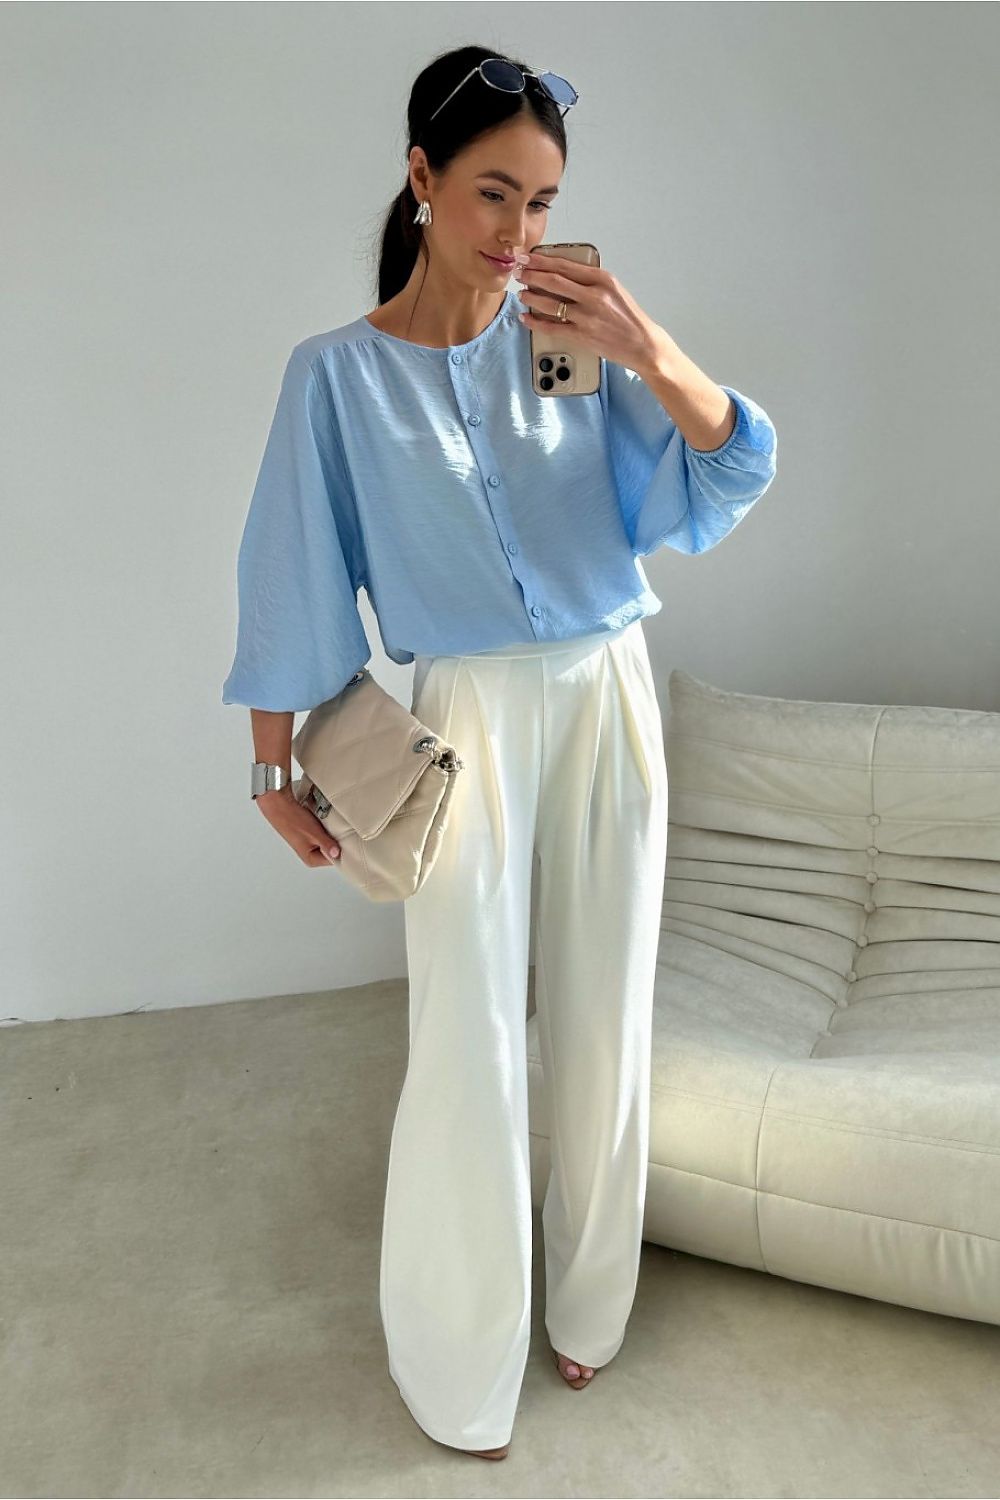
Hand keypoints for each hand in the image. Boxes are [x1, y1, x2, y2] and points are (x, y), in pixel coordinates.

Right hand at [256, 782, 341, 867]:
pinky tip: (326, 821)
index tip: (350, 843)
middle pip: (333, 850)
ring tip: (332, 825)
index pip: (335, 860)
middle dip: (338, 841)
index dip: (343, 851)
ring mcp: (310, 841)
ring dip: (332, 833)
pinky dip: (327, 827)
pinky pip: (324, 832)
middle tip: (342, 832)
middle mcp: (310, 853)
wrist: (279, 803)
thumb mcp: (313, 834)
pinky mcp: (310, 832)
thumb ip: (327, 845)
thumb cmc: (292, 819)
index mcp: (311, 859)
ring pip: (329, 839)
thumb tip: (337, 854)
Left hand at [513, 252, 674, 375]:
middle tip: (519, 272)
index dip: (542, 261)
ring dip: (532, 297)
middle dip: (532, 275)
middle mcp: (594, 296)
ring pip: (550, 304)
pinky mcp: (582, 336)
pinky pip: (552, 327)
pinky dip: (536, 322)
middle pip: (554, 281)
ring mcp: (587, 317)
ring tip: (522, 293)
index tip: (529, 257)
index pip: (565, 266)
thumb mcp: (614, 290)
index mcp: (602, 280)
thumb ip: (591, 281)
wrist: (642, 343)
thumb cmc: (629, 317)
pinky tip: (526, 317)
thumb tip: (564, 274)